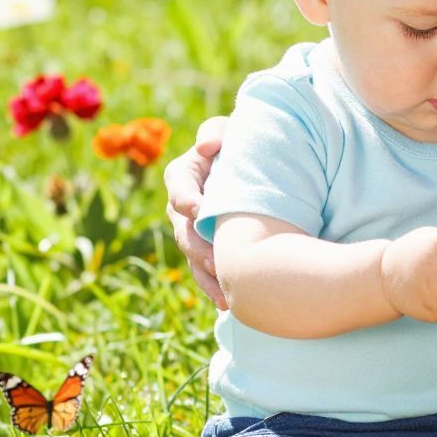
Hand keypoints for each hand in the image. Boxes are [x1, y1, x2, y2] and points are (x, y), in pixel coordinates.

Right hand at [163, 118, 228, 308]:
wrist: (257, 170)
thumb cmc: (240, 145)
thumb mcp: (229, 132)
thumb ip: (215, 133)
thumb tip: (206, 147)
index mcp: (183, 176)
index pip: (179, 188)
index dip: (187, 200)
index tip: (199, 209)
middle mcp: (182, 208)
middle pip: (184, 231)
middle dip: (198, 247)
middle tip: (214, 259)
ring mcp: (192, 233)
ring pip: (193, 258)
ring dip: (206, 275)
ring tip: (224, 292)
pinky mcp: (206, 251)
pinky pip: (205, 273)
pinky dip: (215, 287)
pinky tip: (228, 304)